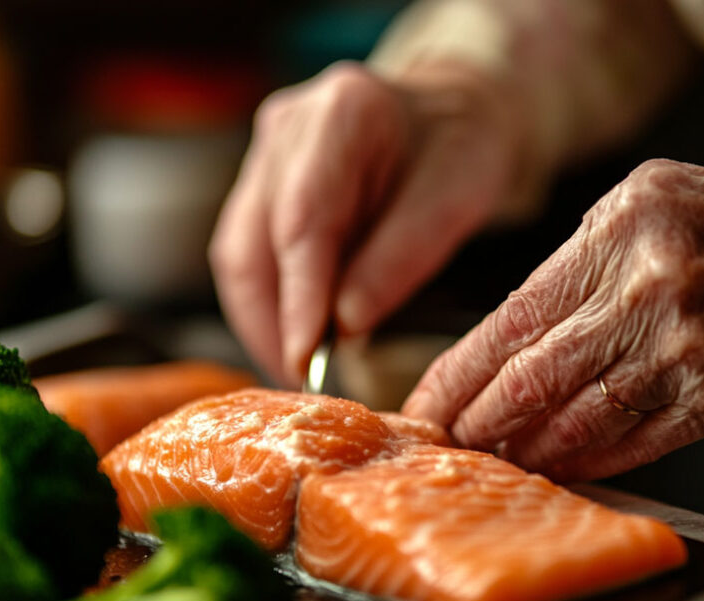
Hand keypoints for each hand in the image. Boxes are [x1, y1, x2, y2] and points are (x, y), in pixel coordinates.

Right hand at [210, 61, 522, 385]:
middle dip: (272, 324)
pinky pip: (248, 257)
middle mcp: (287, 128)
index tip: (305, 358)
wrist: (454, 112)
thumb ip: (402, 257)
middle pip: (251, 243)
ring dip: (263, 323)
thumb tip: (343, 326)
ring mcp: (265, 155)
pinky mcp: (261, 186)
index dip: (299, 297)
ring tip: (300, 374)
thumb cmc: (465, 148)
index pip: (303, 220)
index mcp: (342, 112)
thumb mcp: (459, 198)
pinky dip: (269, 307)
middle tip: (304, 386)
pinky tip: (297, 343)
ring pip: (238, 257)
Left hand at [402, 156, 703, 481]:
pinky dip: (592, 461)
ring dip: (529, 451)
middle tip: (447, 447)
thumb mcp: (648, 200)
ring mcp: (691, 346)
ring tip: (494, 463)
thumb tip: (512, 340)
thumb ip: (579, 264)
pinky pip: (639, 441)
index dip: (458, 374)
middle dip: (479, 423)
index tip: (425, 407)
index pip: (512, 319)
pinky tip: (561, 468)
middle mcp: (650, 288)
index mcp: (619, 229)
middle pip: (535, 377)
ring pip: (582, 420)